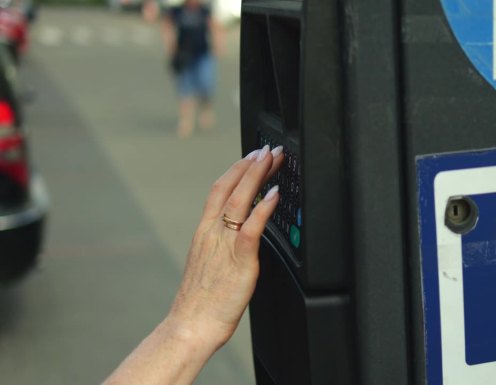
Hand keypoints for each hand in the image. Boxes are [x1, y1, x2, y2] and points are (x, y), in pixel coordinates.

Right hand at [166, 144, 283, 349]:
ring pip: (240, 199)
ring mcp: (224, 244)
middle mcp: (212, 232)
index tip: (251, 156)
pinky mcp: (239, 259)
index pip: (219, 189)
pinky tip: (275, 195)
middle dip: (250, 164)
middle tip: (267, 149)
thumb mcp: (209, 264)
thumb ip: (221, 245)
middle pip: (230, 187)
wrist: (191, 326)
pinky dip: (264, 208)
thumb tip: (238, 235)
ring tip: (272, 160)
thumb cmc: (201, 302)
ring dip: (258, 176)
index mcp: (204, 232)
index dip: (236, 169)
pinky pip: (252, 227)